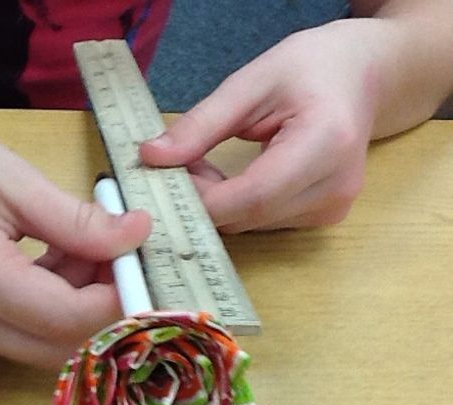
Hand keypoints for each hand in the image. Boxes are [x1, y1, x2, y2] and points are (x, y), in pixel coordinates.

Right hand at [0, 83, 150, 367]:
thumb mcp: (8, 175)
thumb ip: (76, 220)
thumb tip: (136, 239)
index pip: (67, 320)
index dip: (117, 298)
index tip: (140, 257)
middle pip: (52, 350)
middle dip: (98, 311)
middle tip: (118, 253)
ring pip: (29, 345)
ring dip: (69, 308)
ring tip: (82, 244)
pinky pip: (2, 330)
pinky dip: (37, 305)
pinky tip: (46, 256)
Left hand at [140, 20, 389, 232]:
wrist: (363, 76)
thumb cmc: (311, 69)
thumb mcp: (251, 82)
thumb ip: (201, 124)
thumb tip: (151, 156)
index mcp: (327, 143)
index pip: (254, 195)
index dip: (203, 197)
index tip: (163, 178)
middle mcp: (335, 186)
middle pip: (249, 215)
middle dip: (202, 197)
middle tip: (176, 164)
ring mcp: (331, 209)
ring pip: (250, 224)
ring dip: (215, 203)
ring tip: (202, 164)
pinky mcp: (322, 218)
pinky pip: (261, 222)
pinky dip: (233, 206)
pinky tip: (225, 178)